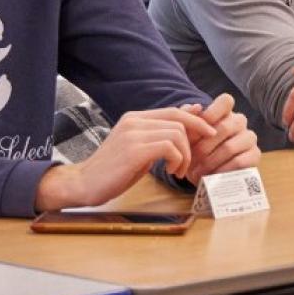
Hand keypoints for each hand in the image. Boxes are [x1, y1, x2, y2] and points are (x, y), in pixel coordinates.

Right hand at [37, 108, 214, 211]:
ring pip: (177, 134)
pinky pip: (169, 147)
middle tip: (191, 161)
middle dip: (194, 140)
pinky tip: (170, 171)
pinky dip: (177, 160)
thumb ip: (158, 135)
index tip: (209, 133)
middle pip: (179, 120)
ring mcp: (133, 133)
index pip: (174, 111)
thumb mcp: (139, 149)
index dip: (196, 120)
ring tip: (177, 170)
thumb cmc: (113, 170)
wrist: (84, 184)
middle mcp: (134, 120)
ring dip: (184, 155)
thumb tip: (186, 117)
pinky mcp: (134, 149)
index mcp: (135, 118)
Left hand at [181, 94, 260, 178]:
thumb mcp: (187, 135)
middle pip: (224, 127)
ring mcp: (249, 137)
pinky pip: (239, 162)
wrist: (204, 172)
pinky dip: (222, 171)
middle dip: (203, 147)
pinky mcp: (255, 155)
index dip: (211, 113)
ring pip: (229, 147)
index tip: (198, 130)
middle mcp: (240, 121)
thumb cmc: (195, 149)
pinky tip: (212, 177)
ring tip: (198, 173)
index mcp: (225, 111)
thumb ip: (188, 119)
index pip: (226, 101)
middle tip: (192, 161)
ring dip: (210, 162)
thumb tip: (195, 107)